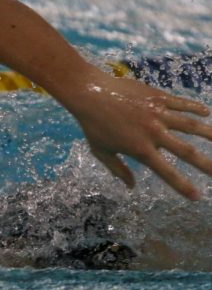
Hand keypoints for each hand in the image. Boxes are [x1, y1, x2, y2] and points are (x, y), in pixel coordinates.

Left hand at [68, 73, 211, 199]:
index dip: (183, 186)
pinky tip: (206, 113)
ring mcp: (158, 113)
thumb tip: (132, 186)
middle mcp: (154, 133)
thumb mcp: (101, 151)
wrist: (89, 93)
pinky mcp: (158, 97)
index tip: (198, 197)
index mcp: (140, 149)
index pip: (167, 172)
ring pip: (191, 125)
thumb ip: (118, 169)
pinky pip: (181, 104)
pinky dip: (195, 108)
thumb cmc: (92, 124)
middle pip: (187, 151)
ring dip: (209, 133)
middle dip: (207, 164)